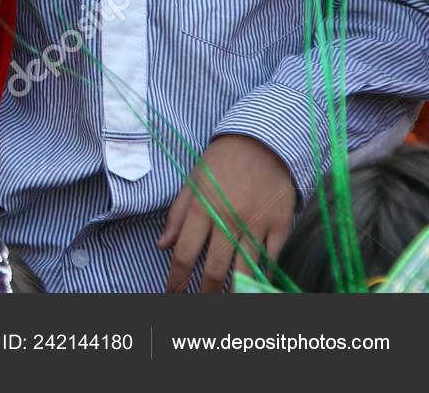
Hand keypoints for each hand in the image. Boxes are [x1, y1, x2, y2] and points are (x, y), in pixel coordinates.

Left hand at [159, 134, 295, 292]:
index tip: (172, 292)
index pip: (184, 252)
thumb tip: (162, 245)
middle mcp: (229, 220)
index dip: (177, 277)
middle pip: (215, 268)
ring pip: (246, 269)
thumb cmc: (221, 162)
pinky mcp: (281, 225)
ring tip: (228, 301)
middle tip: (200, 303)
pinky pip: (273, 259)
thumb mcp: (192, 182)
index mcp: (202, 208)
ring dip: (235, 291)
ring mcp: (257, 224)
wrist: (262, 142)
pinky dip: (265, 275)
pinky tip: (258, 286)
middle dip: (205, 292)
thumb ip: (177, 215)